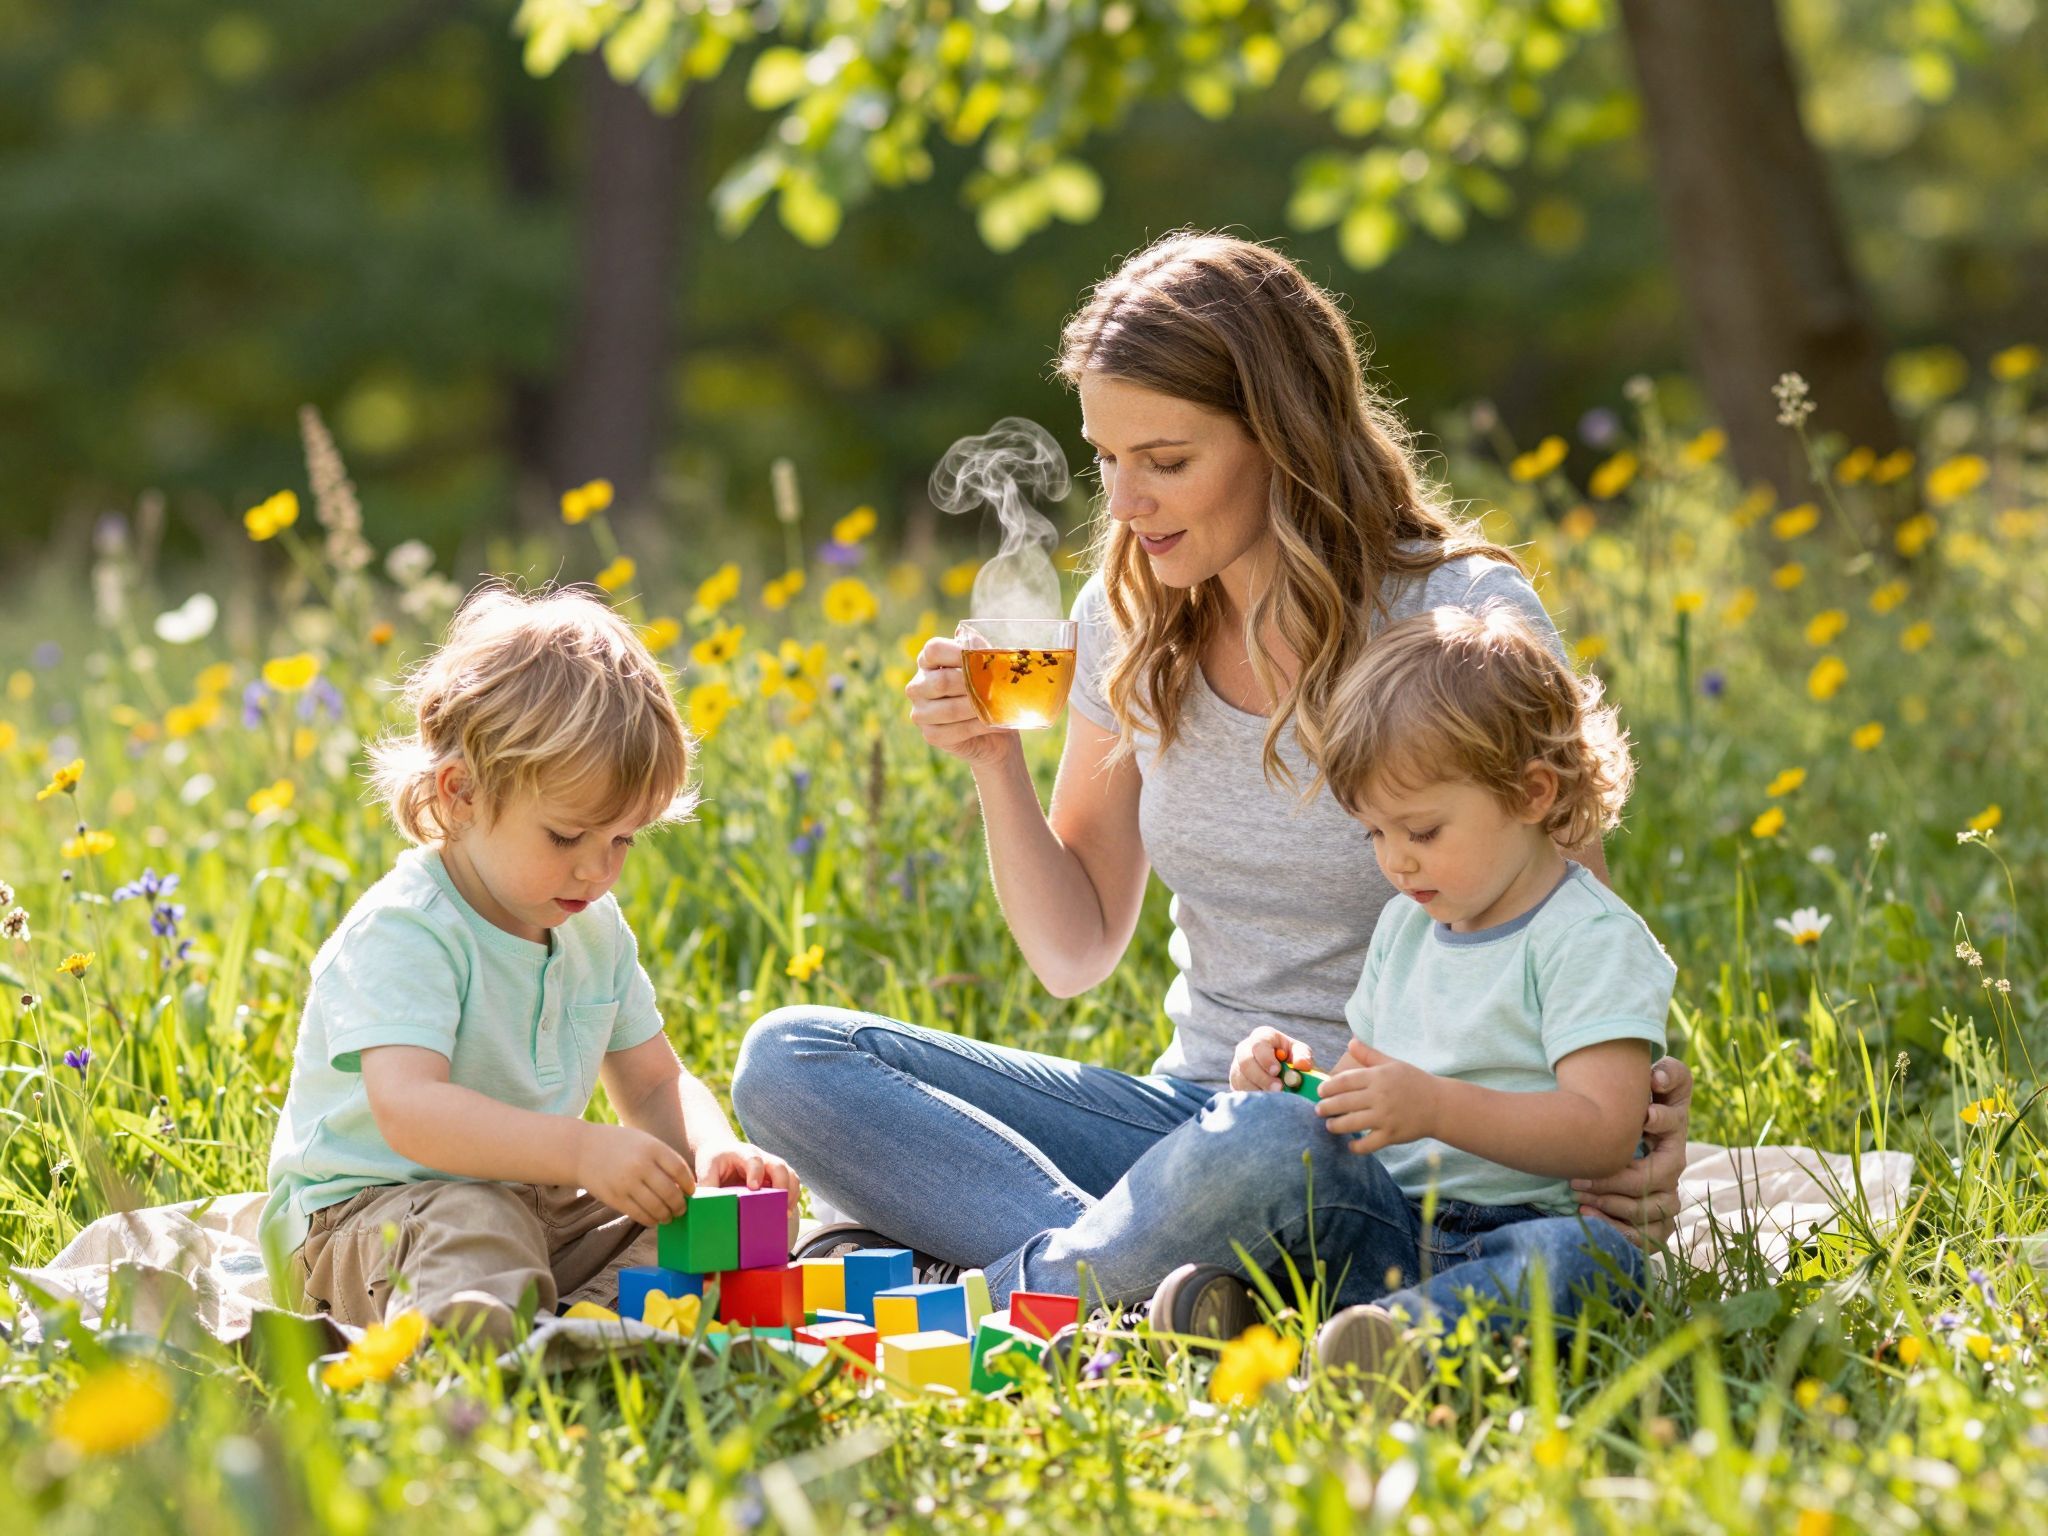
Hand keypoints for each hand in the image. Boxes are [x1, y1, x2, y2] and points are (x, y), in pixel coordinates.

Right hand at [577, 1124, 694, 1226]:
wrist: (582, 1150)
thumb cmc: (620, 1145)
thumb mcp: (644, 1141)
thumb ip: (663, 1159)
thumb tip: (684, 1185)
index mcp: (652, 1148)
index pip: (680, 1170)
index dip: (688, 1184)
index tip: (691, 1191)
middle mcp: (640, 1165)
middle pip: (670, 1192)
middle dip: (680, 1204)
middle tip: (682, 1209)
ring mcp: (626, 1183)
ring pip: (656, 1207)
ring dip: (667, 1215)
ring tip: (669, 1216)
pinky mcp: (615, 1198)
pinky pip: (639, 1215)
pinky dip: (651, 1220)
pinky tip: (655, 1219)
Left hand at [697, 1141, 802, 1246]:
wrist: (721, 1149)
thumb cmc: (714, 1159)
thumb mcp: (705, 1168)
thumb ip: (707, 1185)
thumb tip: (707, 1207)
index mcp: (743, 1153)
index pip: (754, 1159)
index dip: (756, 1172)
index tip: (753, 1187)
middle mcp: (762, 1157)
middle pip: (779, 1166)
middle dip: (782, 1184)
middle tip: (778, 1204)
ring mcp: (772, 1166)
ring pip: (790, 1174)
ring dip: (792, 1193)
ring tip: (785, 1213)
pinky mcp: (776, 1176)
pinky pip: (791, 1183)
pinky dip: (792, 1197)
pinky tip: (785, 1213)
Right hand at [906, 637, 1023, 769]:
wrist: (994, 723)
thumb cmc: (989, 687)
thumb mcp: (986, 665)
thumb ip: (979, 651)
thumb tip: (973, 644)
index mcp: (927, 661)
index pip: (933, 650)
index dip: (957, 652)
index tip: (981, 657)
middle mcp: (917, 686)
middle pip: (941, 682)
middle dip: (972, 685)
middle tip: (994, 687)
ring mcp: (920, 712)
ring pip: (950, 709)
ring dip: (978, 708)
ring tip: (997, 705)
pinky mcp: (930, 735)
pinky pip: (955, 731)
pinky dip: (979, 726)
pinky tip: (993, 722)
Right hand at [1228, 1028, 1315, 1091]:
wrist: (1284, 1074)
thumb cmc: (1292, 1059)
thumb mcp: (1301, 1053)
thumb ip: (1303, 1056)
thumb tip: (1302, 1065)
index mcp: (1262, 1037)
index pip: (1258, 1044)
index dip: (1266, 1058)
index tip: (1277, 1071)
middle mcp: (1245, 1049)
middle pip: (1245, 1062)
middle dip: (1262, 1077)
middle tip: (1278, 1089)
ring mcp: (1237, 1066)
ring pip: (1241, 1079)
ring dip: (1259, 1090)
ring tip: (1276, 1097)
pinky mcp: (1235, 1083)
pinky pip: (1240, 1091)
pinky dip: (1254, 1097)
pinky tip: (1268, 1100)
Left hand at [1315, 1041, 1440, 1153]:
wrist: (1440, 1105)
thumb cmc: (1414, 1082)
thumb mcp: (1392, 1064)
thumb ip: (1369, 1055)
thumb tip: (1351, 1042)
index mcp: (1378, 1077)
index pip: (1344, 1081)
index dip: (1328, 1087)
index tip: (1320, 1091)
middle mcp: (1379, 1096)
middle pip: (1343, 1102)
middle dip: (1326, 1107)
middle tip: (1318, 1110)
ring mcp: (1385, 1117)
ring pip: (1351, 1124)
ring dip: (1335, 1126)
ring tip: (1329, 1125)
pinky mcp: (1392, 1135)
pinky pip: (1368, 1144)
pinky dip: (1356, 1146)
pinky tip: (1350, 1144)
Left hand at [1569, 1055, 1691, 1247]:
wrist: (1620, 1130)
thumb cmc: (1641, 1103)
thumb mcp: (1661, 1079)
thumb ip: (1668, 1072)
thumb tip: (1658, 1074)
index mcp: (1673, 1132)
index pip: (1672, 1126)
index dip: (1660, 1120)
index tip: (1639, 1114)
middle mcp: (1674, 1166)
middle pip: (1657, 1179)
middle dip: (1617, 1179)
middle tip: (1578, 1177)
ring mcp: (1668, 1195)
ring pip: (1651, 1211)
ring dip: (1613, 1205)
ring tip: (1577, 1193)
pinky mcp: (1656, 1221)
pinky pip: (1645, 1237)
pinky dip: (1616, 1230)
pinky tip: (1586, 1215)